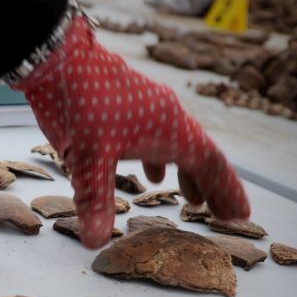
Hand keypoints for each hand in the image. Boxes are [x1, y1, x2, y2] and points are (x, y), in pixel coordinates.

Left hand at [10, 13, 249, 247]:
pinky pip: (155, 135)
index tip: (240, 215)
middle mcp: (166, 115)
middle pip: (199, 155)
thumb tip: (96, 242)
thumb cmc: (79, 102)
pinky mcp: (128, 103)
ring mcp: (148, 106)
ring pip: (177, 144)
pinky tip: (149, 172)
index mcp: (170, 129)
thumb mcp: (87, 158)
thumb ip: (95, 201)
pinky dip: (159, 157)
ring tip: (190, 198)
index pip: (210, 164)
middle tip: (222, 215)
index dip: (226, 191)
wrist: (56, 54)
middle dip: (212, 187)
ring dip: (186, 172)